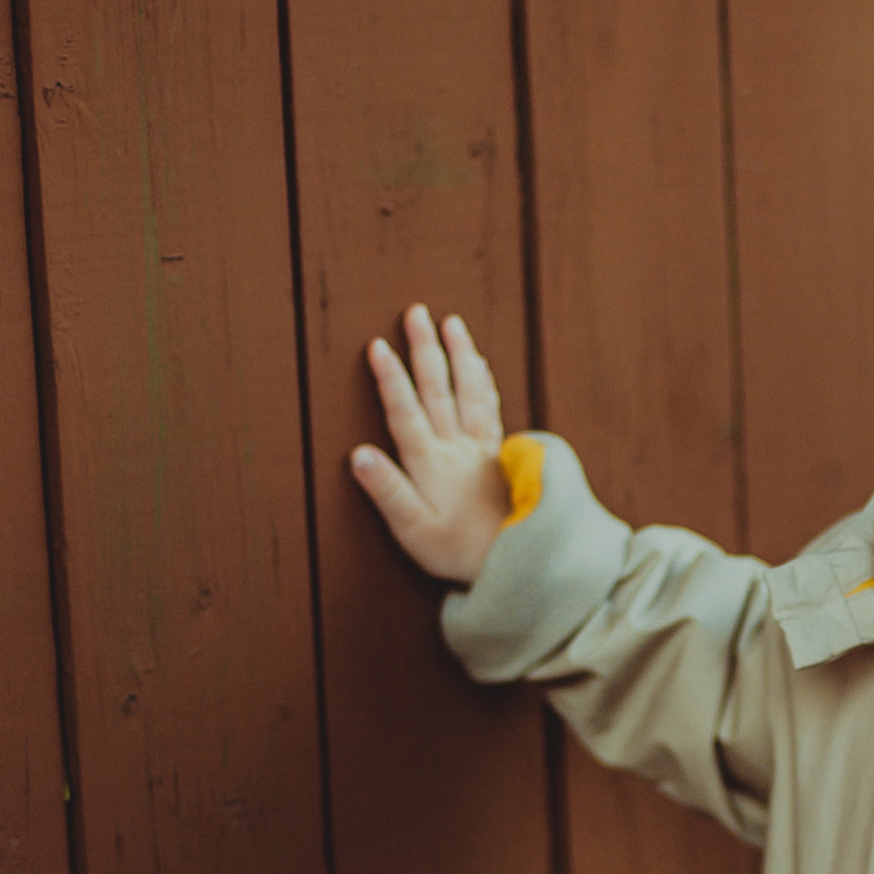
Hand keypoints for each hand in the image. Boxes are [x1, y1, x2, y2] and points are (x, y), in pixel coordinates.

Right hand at [351, 306, 513, 584]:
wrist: (515, 561)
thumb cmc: (456, 551)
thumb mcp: (413, 531)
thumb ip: (387, 492)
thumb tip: (358, 455)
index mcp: (430, 464)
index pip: (406, 412)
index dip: (391, 379)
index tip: (378, 346)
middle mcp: (457, 448)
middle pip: (439, 389)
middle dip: (425, 349)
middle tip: (415, 312)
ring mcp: (480, 447)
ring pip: (469, 390)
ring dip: (459, 354)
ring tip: (451, 322)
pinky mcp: (498, 454)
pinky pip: (491, 406)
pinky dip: (483, 380)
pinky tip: (479, 362)